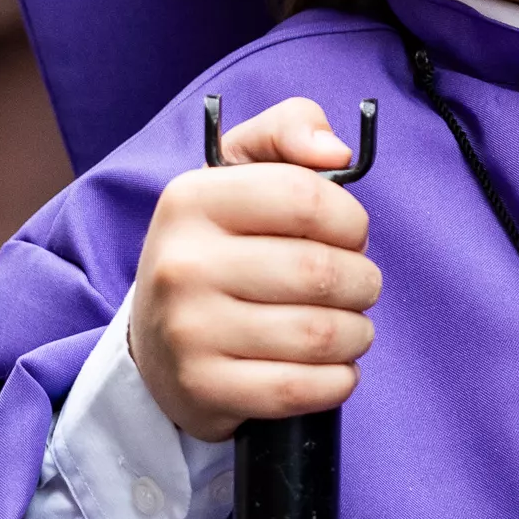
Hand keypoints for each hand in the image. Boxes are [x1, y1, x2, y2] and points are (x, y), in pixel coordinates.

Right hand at [130, 99, 377, 442]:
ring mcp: (188, 332)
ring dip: (357, 333)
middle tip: (356, 287)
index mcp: (192, 199)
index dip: (351, 220)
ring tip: (349, 327)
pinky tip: (333, 367)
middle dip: (363, 281)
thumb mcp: (240, 170)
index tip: (349, 235)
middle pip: (321, 272)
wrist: (155, 342)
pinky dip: (338, 380)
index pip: (308, 198)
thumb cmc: (218, 245)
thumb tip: (337, 149)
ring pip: (320, 334)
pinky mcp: (204, 389)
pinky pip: (302, 389)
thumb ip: (290, 129)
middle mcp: (181, 264)